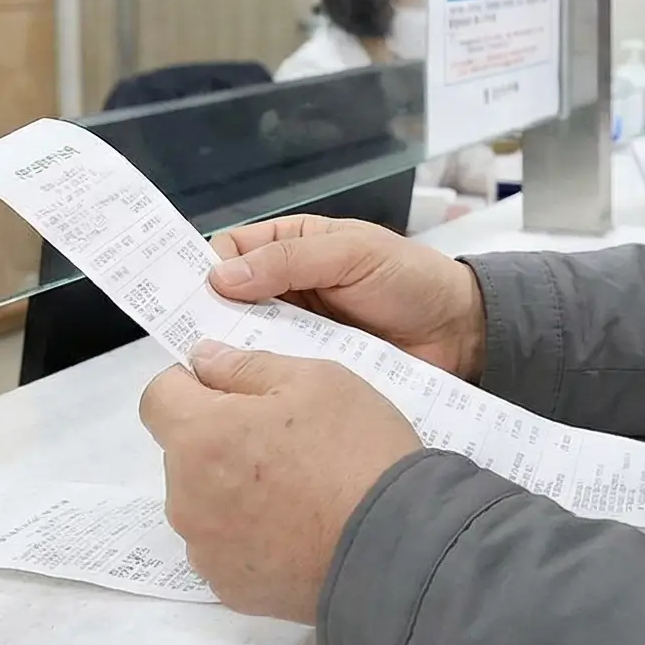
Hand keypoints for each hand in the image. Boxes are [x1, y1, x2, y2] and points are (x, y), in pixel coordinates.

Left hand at [141, 341, 421, 620]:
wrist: (395, 547)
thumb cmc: (356, 453)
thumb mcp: (317, 380)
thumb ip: (247, 365)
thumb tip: (202, 358)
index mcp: (200, 436)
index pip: (157, 397)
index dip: (190, 385)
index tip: (233, 392)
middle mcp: (185, 496)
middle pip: (182, 452)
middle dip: (218, 439)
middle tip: (284, 441)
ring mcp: (204, 548)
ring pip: (202, 501)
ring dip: (231, 488)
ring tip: (297, 491)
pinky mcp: (228, 586)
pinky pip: (224, 546)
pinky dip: (248, 534)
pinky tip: (297, 529)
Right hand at [206, 215, 487, 380]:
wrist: (461, 333)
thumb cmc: (411, 280)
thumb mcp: (353, 253)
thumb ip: (292, 259)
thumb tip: (220, 276)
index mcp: (290, 246)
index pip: (228, 251)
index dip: (203, 270)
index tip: (184, 297)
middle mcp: (284, 289)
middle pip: (226, 302)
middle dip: (207, 319)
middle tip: (191, 346)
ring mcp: (294, 334)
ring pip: (243, 342)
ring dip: (230, 355)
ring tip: (213, 377)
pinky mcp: (309, 371)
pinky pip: (274, 375)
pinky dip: (261, 383)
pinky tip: (247, 398)